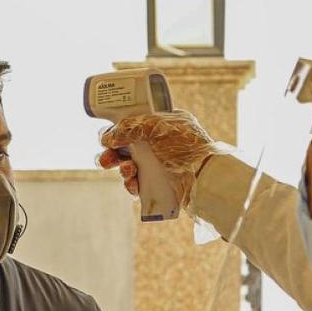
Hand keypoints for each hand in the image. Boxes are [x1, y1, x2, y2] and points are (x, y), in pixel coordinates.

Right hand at [95, 110, 224, 204]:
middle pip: (126, 148)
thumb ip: (129, 128)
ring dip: (122, 169)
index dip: (116, 131)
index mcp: (161, 124)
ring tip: (127, 172)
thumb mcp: (156, 126)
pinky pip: (138, 186)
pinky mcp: (160, 185)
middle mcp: (159, 144)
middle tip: (106, 160)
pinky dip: (132, 186)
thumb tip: (107, 138)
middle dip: (112, 154)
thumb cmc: (185, 145)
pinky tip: (134, 186)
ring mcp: (159, 165)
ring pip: (130, 167)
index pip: (132, 125)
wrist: (205, 175)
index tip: (107, 138)